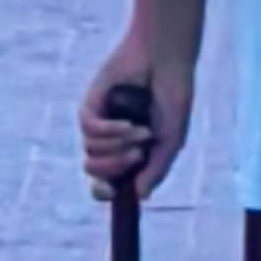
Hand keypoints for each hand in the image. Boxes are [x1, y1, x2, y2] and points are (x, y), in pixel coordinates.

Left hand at [81, 37, 188, 200]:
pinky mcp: (90, 103)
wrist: (165, 63)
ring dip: (119, 146)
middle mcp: (109, 140)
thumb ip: (155, 169)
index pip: (106, 180)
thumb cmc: (171, 100)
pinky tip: (129, 123)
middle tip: (138, 154)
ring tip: (141, 130)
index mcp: (128, 152)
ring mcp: (98, 121)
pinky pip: (89, 129)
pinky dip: (111, 131)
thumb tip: (140, 197)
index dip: (104, 191)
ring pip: (90, 152)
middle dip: (114, 168)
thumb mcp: (170, 140)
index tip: (112, 192)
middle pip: (94, 170)